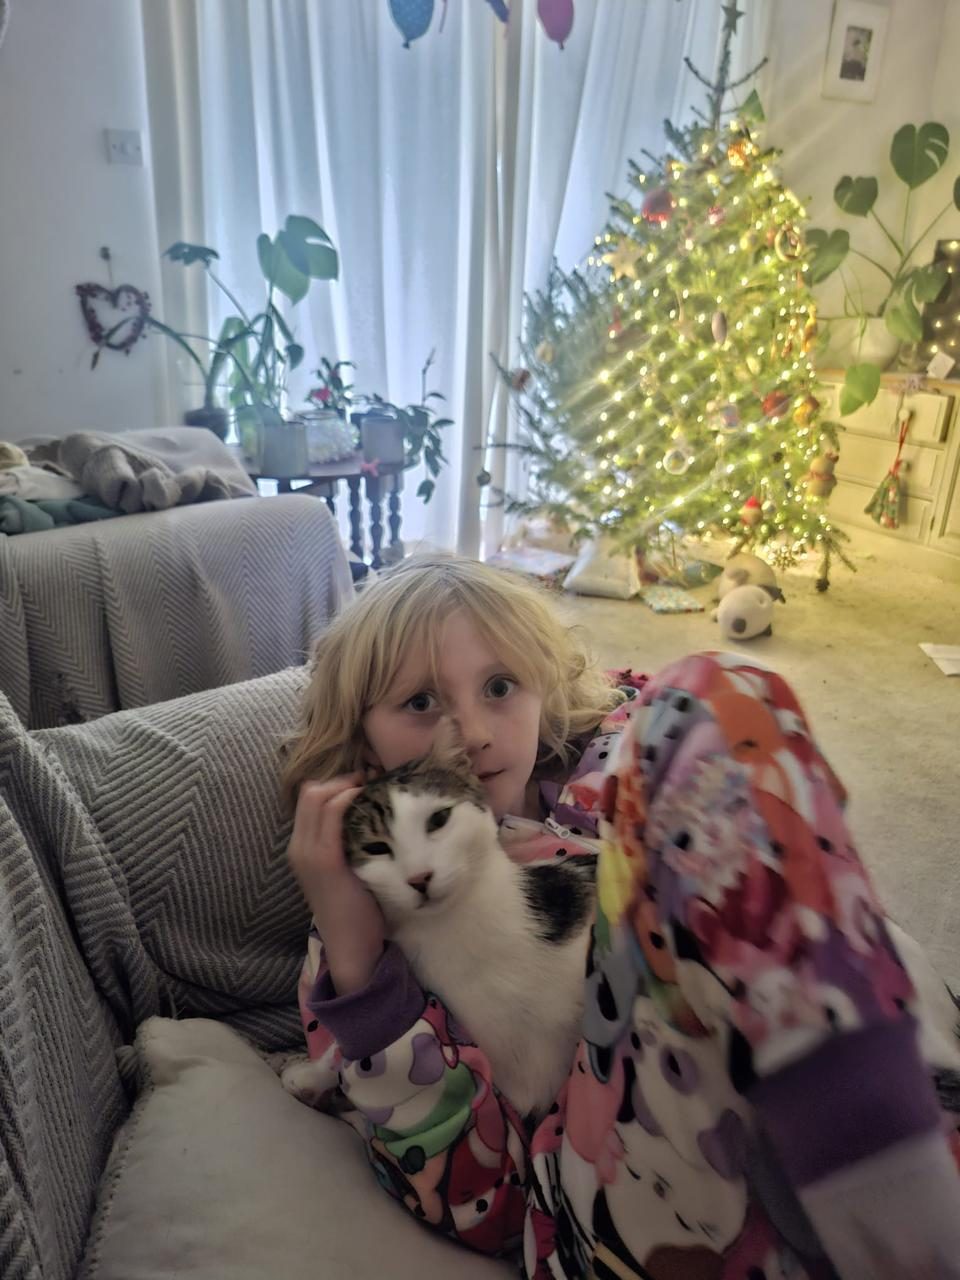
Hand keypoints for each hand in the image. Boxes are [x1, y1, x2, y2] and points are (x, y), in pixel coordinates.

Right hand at [288, 775, 385, 995]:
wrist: (350, 944)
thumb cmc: (354, 907)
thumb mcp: (344, 869)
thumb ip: (344, 844)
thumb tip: (366, 814)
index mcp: (300, 848)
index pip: (308, 797)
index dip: (334, 782)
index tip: (362, 782)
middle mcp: (298, 846)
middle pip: (310, 791)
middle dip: (341, 779)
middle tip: (370, 780)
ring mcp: (309, 852)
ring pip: (318, 796)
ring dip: (347, 785)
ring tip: (372, 788)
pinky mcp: (326, 859)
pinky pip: (333, 812)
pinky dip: (350, 798)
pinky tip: (369, 801)